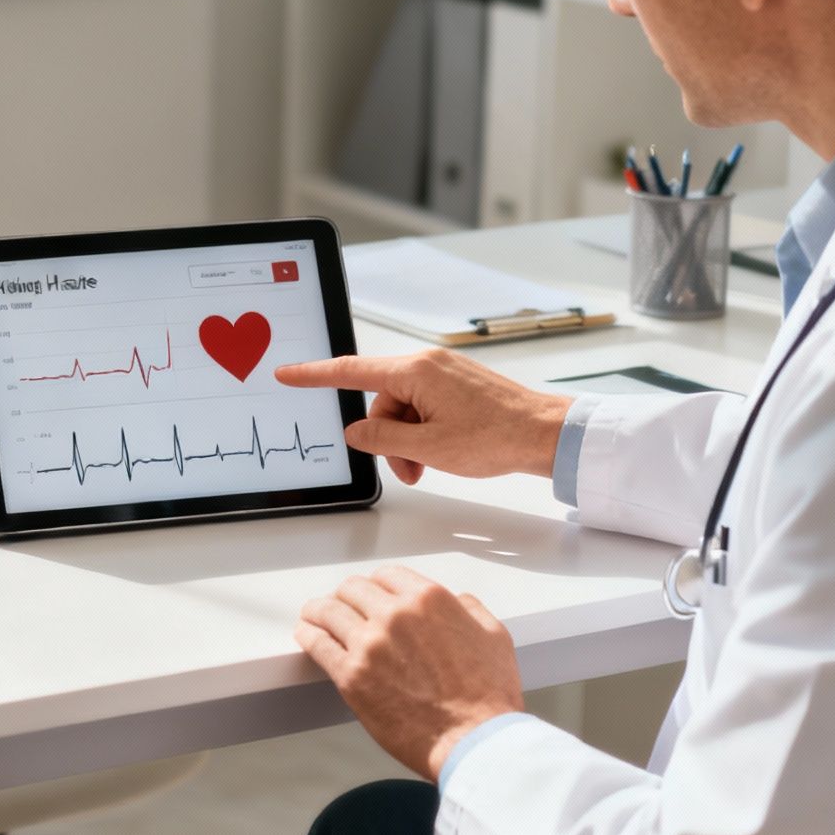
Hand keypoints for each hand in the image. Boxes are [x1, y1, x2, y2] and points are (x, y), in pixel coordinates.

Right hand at [276, 351, 570, 484]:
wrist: (546, 434)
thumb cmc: (497, 437)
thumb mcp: (429, 447)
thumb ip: (383, 439)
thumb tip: (357, 433)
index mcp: (415, 371)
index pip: (351, 371)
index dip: (314, 374)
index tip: (288, 373)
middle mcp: (427, 365)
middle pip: (380, 401)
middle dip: (385, 438)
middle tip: (407, 469)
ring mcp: (443, 374)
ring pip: (402, 409)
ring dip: (407, 442)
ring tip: (428, 466)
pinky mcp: (456, 386)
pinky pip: (422, 408)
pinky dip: (423, 433)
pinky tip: (440, 453)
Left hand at [296, 566, 523, 780]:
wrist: (474, 741)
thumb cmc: (488, 696)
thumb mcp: (494, 637)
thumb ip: (471, 610)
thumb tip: (459, 601)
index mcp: (429, 600)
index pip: (387, 576)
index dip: (376, 585)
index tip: (370, 594)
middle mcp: (395, 614)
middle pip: (353, 589)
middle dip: (347, 596)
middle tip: (341, 606)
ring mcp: (370, 644)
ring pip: (329, 611)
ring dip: (319, 611)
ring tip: (312, 615)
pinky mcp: (352, 676)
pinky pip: (318, 644)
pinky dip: (308, 635)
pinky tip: (305, 634)